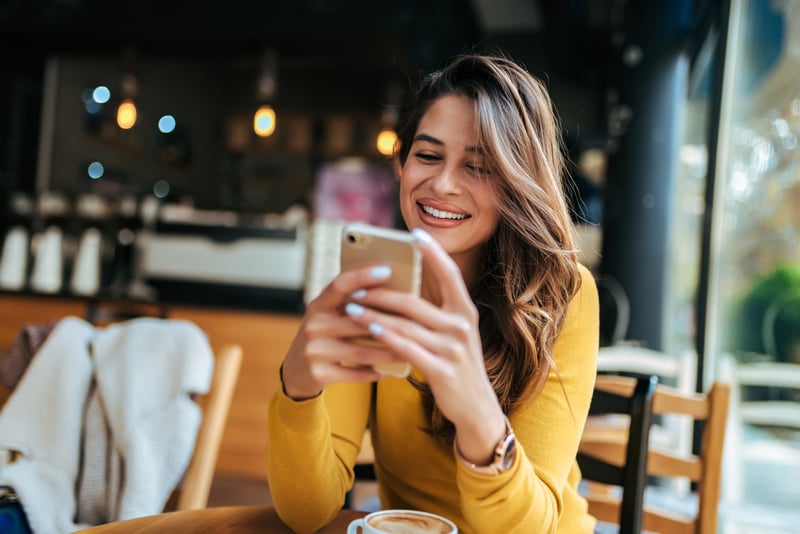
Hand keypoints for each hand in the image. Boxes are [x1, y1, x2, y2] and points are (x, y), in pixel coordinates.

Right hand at [280, 264, 411, 399]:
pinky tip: (387, 372)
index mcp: (318, 305)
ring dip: (388, 353)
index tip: (387, 269)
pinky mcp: (318, 374)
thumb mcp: (329, 317)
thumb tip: (393, 290)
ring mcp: (313, 351)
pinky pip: (354, 373)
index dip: (362, 276)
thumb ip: (351, 305)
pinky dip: (372, 373)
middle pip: (356, 322)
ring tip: (409, 351)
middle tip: (415, 323)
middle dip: (388, 324)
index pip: (339, 285)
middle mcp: (313, 325)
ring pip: (360, 351)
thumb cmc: (324, 337)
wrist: (296, 372)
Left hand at [344, 228, 505, 462]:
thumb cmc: (457, 364)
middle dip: (381, 292)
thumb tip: (405, 285)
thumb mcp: (454, 333)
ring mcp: (453, 348)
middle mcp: (461, 326)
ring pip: (406, 325)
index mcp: (465, 311)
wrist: (476, 407)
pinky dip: (386, 337)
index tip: (415, 233)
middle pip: (415, 301)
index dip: (433, 252)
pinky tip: (368, 329)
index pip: (449, 274)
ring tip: (351, 307)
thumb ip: (436, 310)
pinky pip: (407, 349)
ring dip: (374, 315)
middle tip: (356, 285)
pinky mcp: (442, 369)